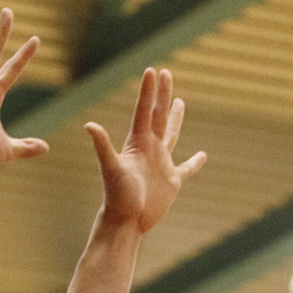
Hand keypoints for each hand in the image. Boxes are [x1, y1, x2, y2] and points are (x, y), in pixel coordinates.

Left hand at [88, 67, 205, 232]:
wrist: (125, 222)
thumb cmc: (117, 197)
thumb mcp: (111, 169)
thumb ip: (102, 146)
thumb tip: (89, 125)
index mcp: (138, 143)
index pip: (144, 111)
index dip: (149, 91)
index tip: (153, 70)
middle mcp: (150, 149)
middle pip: (158, 115)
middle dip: (162, 95)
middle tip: (166, 73)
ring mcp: (161, 164)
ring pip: (171, 134)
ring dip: (175, 118)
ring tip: (179, 101)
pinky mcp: (171, 181)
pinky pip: (186, 169)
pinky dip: (195, 162)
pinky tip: (203, 155)